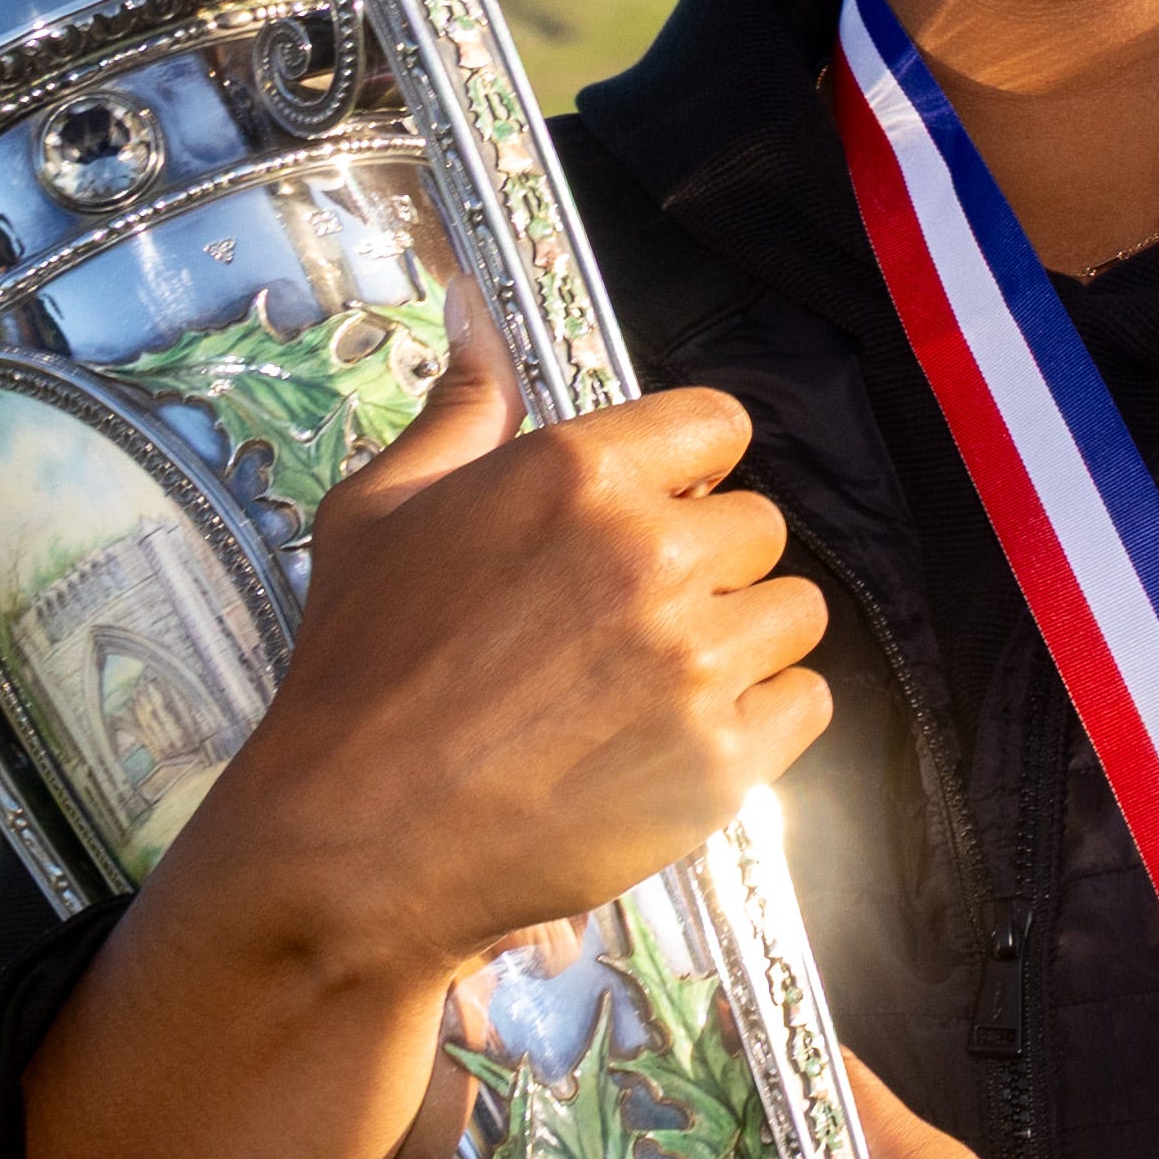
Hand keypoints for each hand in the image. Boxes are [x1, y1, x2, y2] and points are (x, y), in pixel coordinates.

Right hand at [140, 342, 828, 1011]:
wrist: (353, 841)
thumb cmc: (356, 674)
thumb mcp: (379, 514)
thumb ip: (459, 412)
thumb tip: (477, 318)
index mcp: (576, 474)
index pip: (716, 424)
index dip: (692, 468)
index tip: (659, 509)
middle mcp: (649, 554)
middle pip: (758, 524)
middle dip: (709, 563)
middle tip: (628, 621)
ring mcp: (693, 662)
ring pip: (792, 614)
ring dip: (742, 641)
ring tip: (656, 682)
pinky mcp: (723, 762)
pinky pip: (805, 706)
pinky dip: (761, 722)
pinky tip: (679, 738)